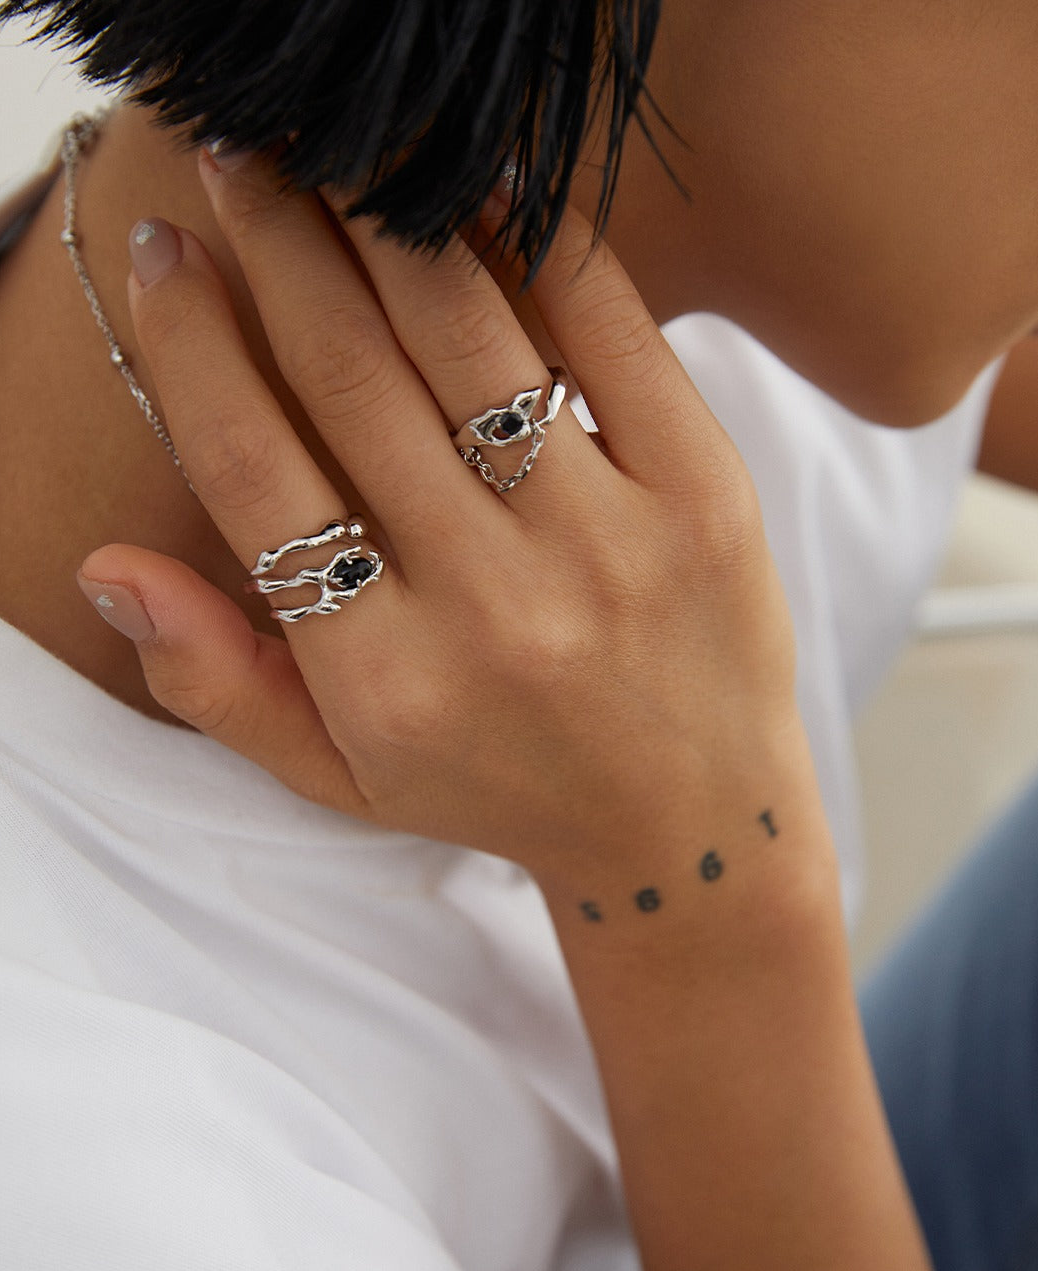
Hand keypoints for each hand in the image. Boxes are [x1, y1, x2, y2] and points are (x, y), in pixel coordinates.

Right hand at [83, 148, 809, 894]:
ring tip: (336, 156)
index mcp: (383, 678)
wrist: (690, 825)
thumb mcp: (340, 772)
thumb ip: (218, 680)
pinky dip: (537, 241)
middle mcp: (491, 609)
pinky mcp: (703, 499)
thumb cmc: (498, 786)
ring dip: (384, 223)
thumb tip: (106, 566)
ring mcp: (605, 547)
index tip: (165, 255)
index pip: (253, 472)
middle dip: (278, 243)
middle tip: (238, 156)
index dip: (192, 343)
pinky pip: (608, 334)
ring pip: (466, 339)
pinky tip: (477, 186)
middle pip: (349, 378)